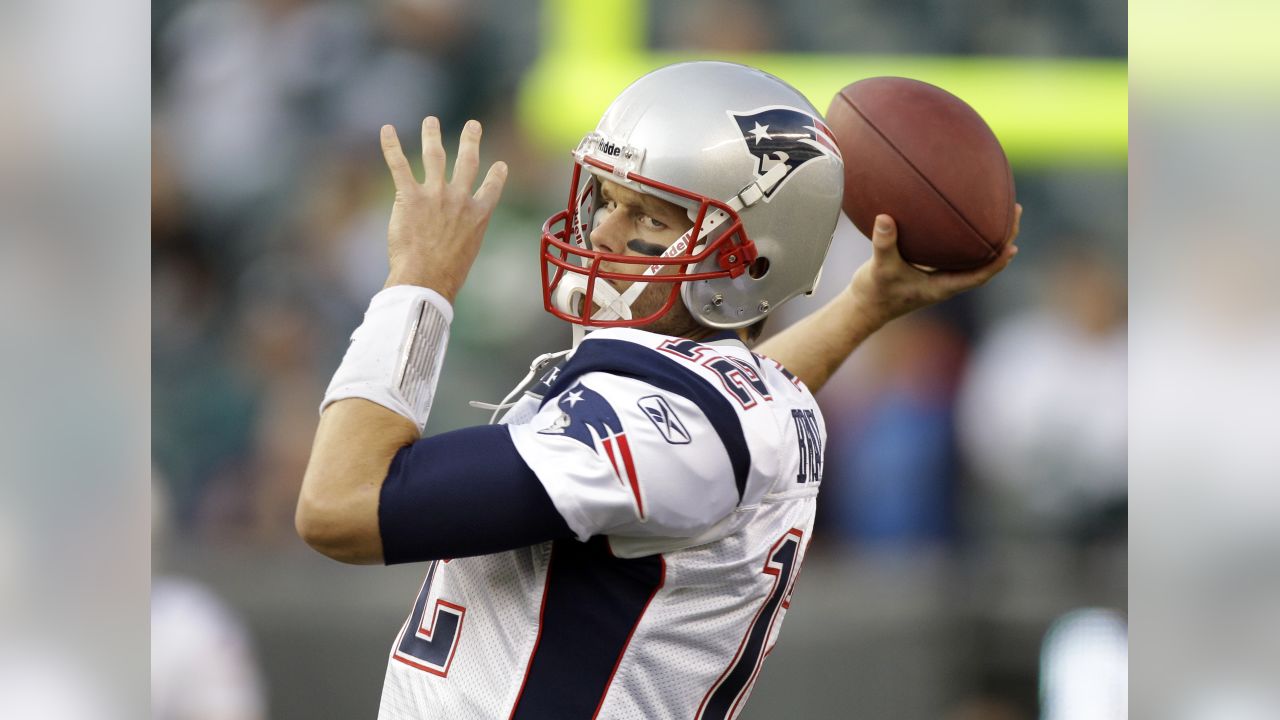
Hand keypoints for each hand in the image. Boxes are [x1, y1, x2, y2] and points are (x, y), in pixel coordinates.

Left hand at [380, 117, 508, 300]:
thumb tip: (454, 241)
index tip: (500, 165)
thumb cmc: (446, 275)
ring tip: (431, 121)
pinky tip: (387, 129)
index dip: (497, 175)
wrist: (427, 279)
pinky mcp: (410, 196)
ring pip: (435, 155)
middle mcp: (459, 199)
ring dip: (432, 135)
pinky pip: (399, 164)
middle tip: (472, 126)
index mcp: (478, 215)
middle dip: (471, 140)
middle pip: (468, 162)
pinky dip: (391, 145)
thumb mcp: (467, 253)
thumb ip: (464, 236)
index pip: (492, 188)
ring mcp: (435, 195)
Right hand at [847, 204, 1021, 328]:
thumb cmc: (875, 292)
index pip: (980, 276)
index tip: (1013, 246)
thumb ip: (884, 244)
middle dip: (1003, 239)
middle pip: (986, 262)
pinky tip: (967, 215)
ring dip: (990, 236)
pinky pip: (958, 251)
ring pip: (974, 256)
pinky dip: (967, 236)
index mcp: (943, 287)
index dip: (998, 263)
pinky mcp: (932, 269)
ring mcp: (941, 275)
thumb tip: (885, 218)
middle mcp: (947, 281)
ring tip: (1001, 209)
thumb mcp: (880, 268)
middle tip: (1015, 211)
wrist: (865, 306)